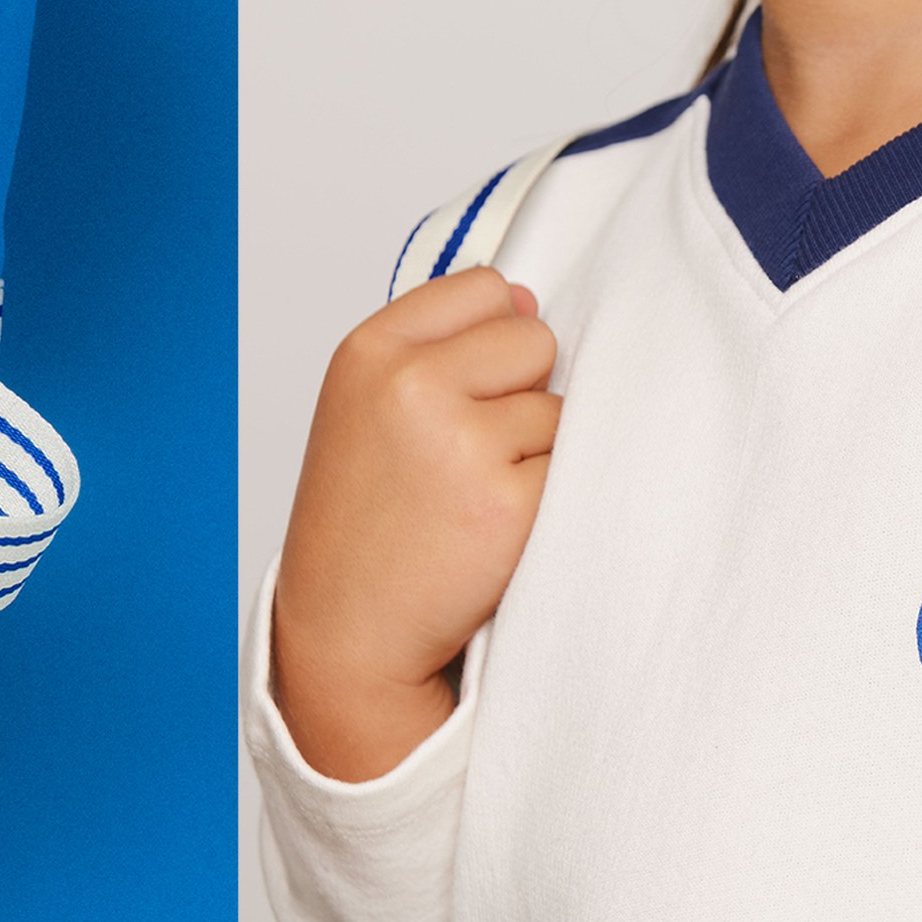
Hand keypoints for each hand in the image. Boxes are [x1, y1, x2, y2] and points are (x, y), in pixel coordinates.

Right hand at [269, 265, 560, 780]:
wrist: (349, 634)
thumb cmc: (365, 517)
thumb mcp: (368, 403)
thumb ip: (440, 342)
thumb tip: (530, 301)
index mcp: (371, 351)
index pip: (487, 287)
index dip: (493, 336)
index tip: (465, 386)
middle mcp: (410, 386)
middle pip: (535, 338)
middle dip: (522, 388)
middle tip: (470, 449)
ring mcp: (460, 443)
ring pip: (559, 405)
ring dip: (536, 446)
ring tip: (475, 491)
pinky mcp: (508, 501)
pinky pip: (572, 463)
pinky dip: (550, 492)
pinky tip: (498, 524)